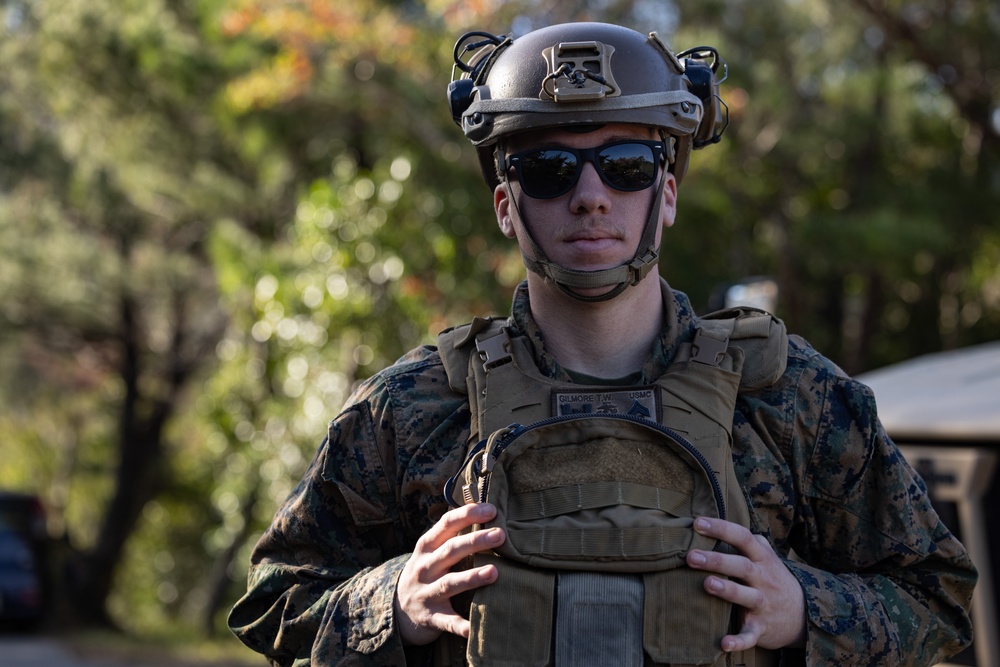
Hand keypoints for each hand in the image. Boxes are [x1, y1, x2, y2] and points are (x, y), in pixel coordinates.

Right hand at [394, 502, 504, 644]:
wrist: (395, 610)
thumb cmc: (425, 572)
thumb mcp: (430, 550)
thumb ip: (451, 533)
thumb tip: (482, 506)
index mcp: (426, 547)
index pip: (446, 524)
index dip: (468, 515)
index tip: (491, 509)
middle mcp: (424, 568)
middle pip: (450, 551)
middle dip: (475, 541)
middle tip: (500, 534)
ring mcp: (426, 593)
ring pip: (449, 584)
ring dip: (471, 578)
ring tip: (494, 572)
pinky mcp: (430, 618)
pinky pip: (447, 622)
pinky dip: (461, 626)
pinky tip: (475, 627)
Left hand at [685, 517, 805, 651]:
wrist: (803, 615)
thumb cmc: (773, 579)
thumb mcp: (767, 556)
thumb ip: (748, 540)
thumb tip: (718, 522)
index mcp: (762, 559)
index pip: (742, 538)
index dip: (721, 528)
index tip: (697, 522)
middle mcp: (764, 579)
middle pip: (742, 566)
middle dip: (717, 561)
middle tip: (691, 556)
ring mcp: (764, 604)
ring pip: (747, 597)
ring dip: (728, 591)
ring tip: (707, 584)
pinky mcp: (761, 628)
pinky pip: (750, 635)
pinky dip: (739, 641)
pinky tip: (724, 644)